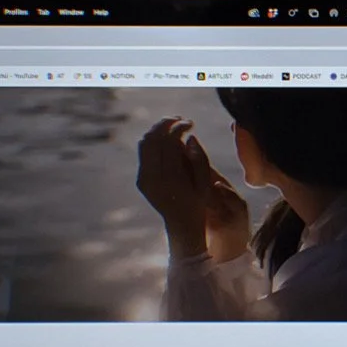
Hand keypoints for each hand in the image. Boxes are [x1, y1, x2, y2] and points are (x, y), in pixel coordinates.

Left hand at [137, 119, 250, 263]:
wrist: (182, 226)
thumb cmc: (199, 203)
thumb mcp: (205, 183)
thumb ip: (200, 158)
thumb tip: (190, 136)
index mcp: (172, 179)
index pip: (170, 141)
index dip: (179, 127)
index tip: (190, 123)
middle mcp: (155, 179)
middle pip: (154, 138)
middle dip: (166, 123)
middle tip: (179, 119)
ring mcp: (145, 180)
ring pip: (145, 143)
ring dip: (157, 130)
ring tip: (172, 126)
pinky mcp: (141, 181)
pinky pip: (143, 153)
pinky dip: (153, 141)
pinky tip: (164, 139)